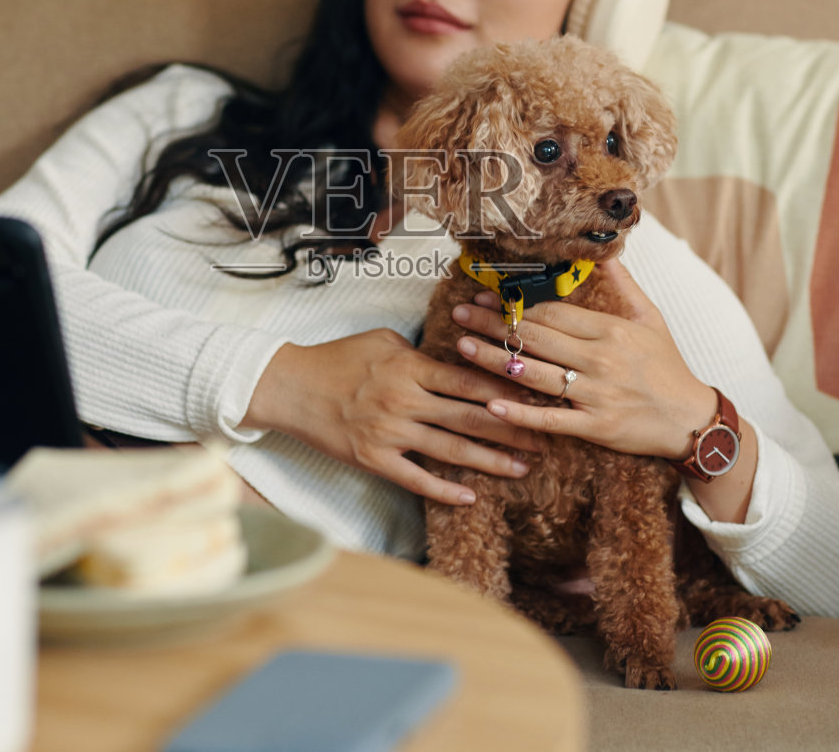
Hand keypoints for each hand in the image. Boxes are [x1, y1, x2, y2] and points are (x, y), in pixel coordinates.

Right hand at [241, 328, 546, 506]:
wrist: (291, 387)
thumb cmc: (338, 358)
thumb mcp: (383, 340)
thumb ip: (422, 351)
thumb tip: (457, 355)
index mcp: (410, 368)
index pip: (469, 380)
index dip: (506, 391)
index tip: (536, 397)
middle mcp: (405, 401)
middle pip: (470, 418)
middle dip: (513, 429)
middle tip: (547, 438)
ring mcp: (390, 433)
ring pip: (451, 450)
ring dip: (490, 460)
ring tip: (522, 468)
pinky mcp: (374, 459)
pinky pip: (416, 479)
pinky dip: (444, 490)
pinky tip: (470, 497)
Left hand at [449, 259, 716, 457]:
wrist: (691, 420)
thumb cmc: (668, 367)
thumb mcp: (651, 318)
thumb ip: (625, 284)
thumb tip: (606, 251)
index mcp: (610, 331)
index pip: (553, 312)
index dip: (516, 303)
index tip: (486, 295)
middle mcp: (600, 360)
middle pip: (537, 338)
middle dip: (494, 324)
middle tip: (460, 314)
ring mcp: (596, 395)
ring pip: (536, 374)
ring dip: (495, 360)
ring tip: (462, 346)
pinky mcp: (595, 427)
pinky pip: (551, 420)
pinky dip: (520, 414)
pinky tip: (491, 405)